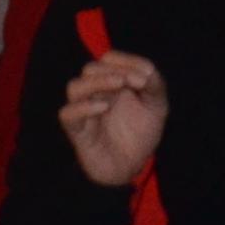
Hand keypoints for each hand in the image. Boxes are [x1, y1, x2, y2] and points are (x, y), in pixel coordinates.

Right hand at [59, 52, 168, 187]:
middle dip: (111, 70)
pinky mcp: (77, 131)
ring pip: (75, 87)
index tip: (147, 72)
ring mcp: (84, 111)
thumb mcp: (156, 106)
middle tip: (131, 80)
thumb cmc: (140, 133)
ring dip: (97, 82)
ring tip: (119, 84)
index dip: (125, 60)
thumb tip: (146, 70)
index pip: (109, 59)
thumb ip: (155, 85)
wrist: (132, 165)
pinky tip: (104, 107)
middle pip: (90, 69)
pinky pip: (67, 114)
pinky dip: (83, 108)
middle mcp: (96, 93)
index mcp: (113, 83)